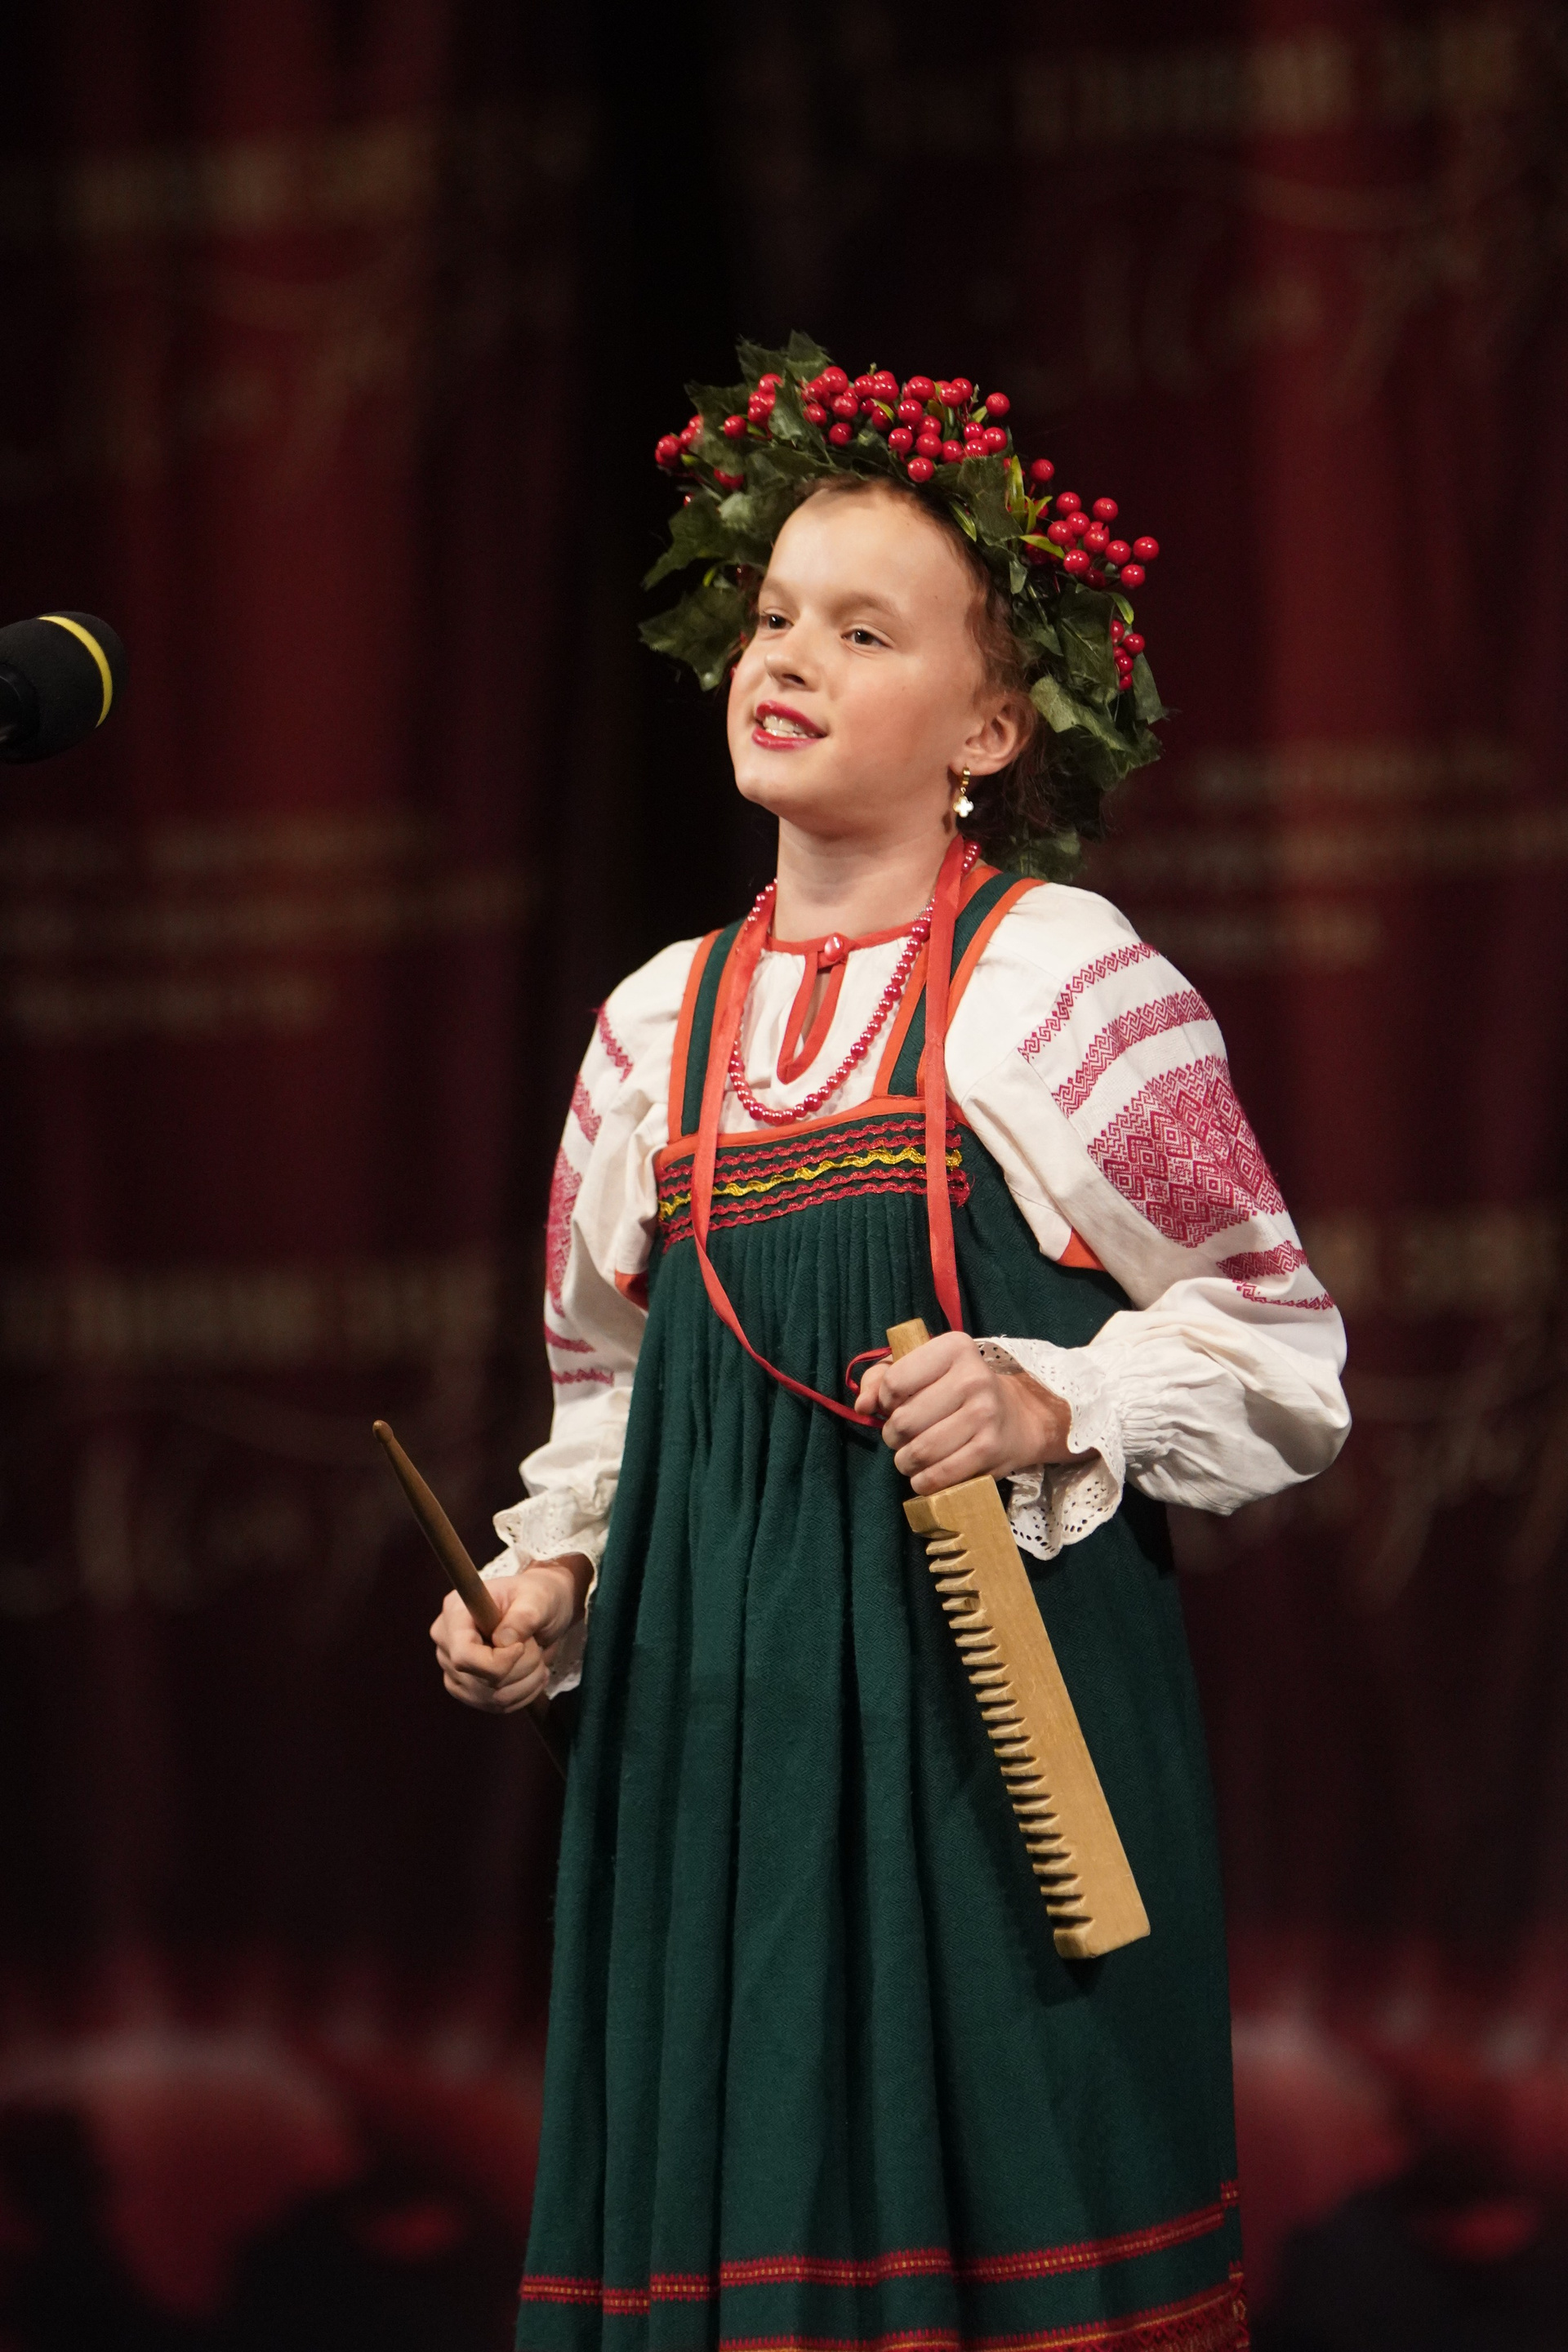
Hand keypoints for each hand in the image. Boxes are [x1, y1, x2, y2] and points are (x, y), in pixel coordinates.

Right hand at [430, 1554, 589, 1713]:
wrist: (541, 1611)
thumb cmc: (537, 1598)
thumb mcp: (538, 1598)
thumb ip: (524, 1616)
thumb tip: (505, 1642)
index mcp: (455, 1612)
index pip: (463, 1655)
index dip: (497, 1661)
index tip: (522, 1647)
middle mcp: (447, 1641)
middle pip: (478, 1680)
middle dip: (519, 1669)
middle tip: (536, 1647)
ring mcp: (453, 1667)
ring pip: (490, 1698)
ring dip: (525, 1683)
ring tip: (538, 1659)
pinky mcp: (467, 1687)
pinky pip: (495, 1706)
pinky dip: (522, 1695)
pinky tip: (532, 1675)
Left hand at [855, 1331, 1074, 1493]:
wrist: (1018, 1417)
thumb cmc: (957, 1390)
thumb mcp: (922, 1369)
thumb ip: (880, 1378)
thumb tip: (863, 1406)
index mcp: (954, 1348)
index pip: (894, 1382)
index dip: (885, 1400)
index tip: (897, 1404)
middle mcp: (973, 1377)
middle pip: (903, 1421)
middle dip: (893, 1435)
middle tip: (903, 1435)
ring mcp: (985, 1415)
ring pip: (918, 1451)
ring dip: (905, 1461)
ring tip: (910, 1456)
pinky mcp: (990, 1450)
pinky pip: (939, 1475)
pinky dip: (923, 1481)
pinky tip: (923, 1475)